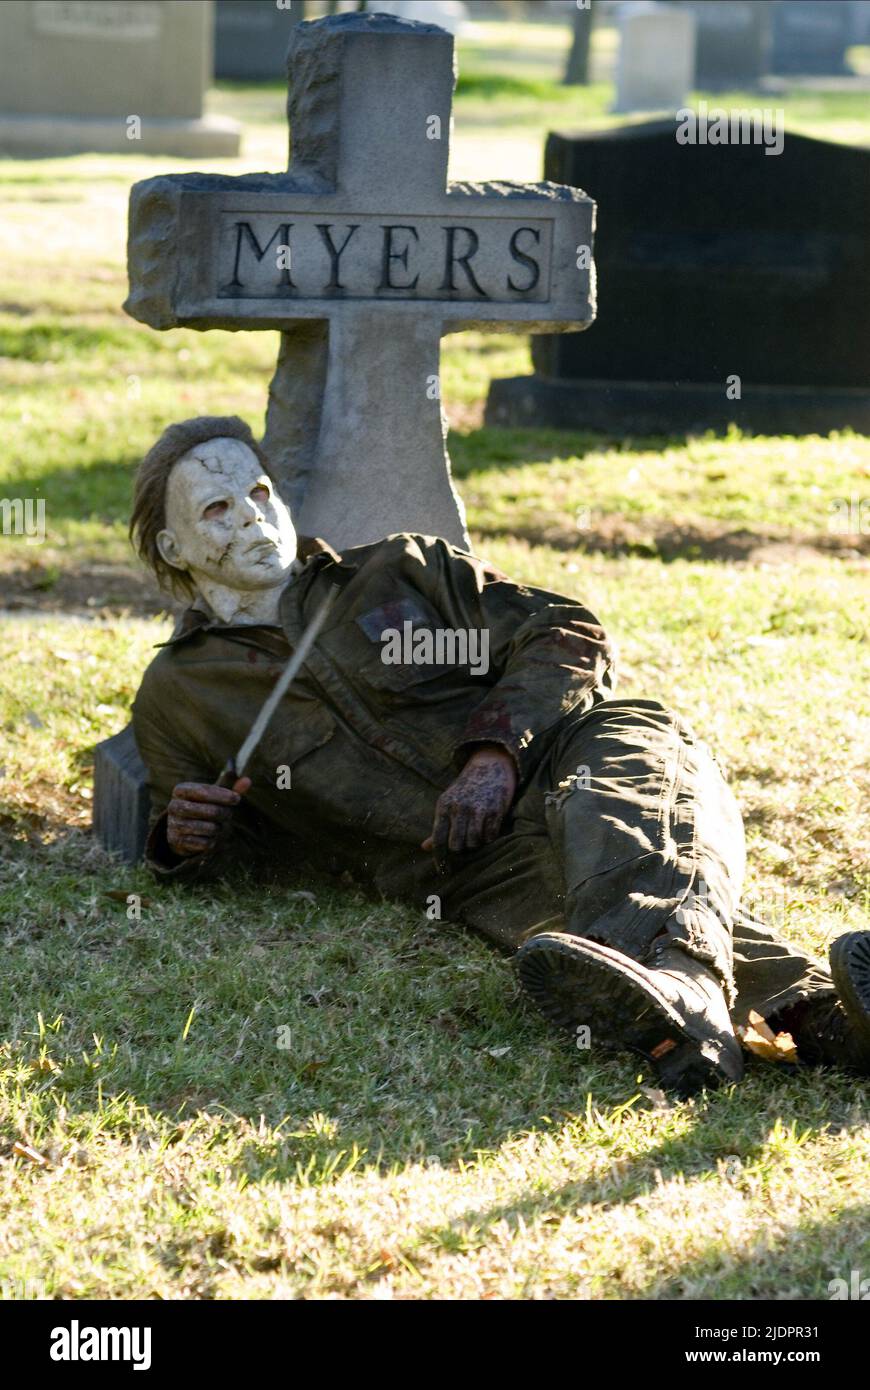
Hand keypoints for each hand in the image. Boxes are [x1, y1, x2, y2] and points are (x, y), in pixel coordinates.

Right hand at [166, 776, 250, 857]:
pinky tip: (211, 837)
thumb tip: (248, 780)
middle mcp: (174, 806)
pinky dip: (213, 841)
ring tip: (219, 826)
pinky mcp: (177, 841)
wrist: (182, 829)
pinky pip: (204, 843)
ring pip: (209, 828)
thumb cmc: (203, 806)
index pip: (204, 791)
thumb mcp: (214, 795)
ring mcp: (174, 824)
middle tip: (229, 814)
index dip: (223, 795)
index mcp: (181, 790)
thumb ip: (231, 788)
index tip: (237, 799)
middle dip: (224, 813)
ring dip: (219, 828)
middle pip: (210, 811)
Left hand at [422, 745, 516, 868]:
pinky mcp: (495, 811)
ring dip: (475, 844)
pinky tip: (488, 829)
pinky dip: (489, 838)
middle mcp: (459, 808)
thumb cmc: (466, 789)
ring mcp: (478, 809)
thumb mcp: (448, 802)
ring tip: (476, 835)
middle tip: (465, 845)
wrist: (490, 766)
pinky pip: (490, 836)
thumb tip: (424, 848)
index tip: (442, 871)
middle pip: (456, 845)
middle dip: (460, 849)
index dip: (439, 858)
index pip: (438, 839)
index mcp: (443, 806)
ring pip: (474, 842)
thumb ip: (439, 826)